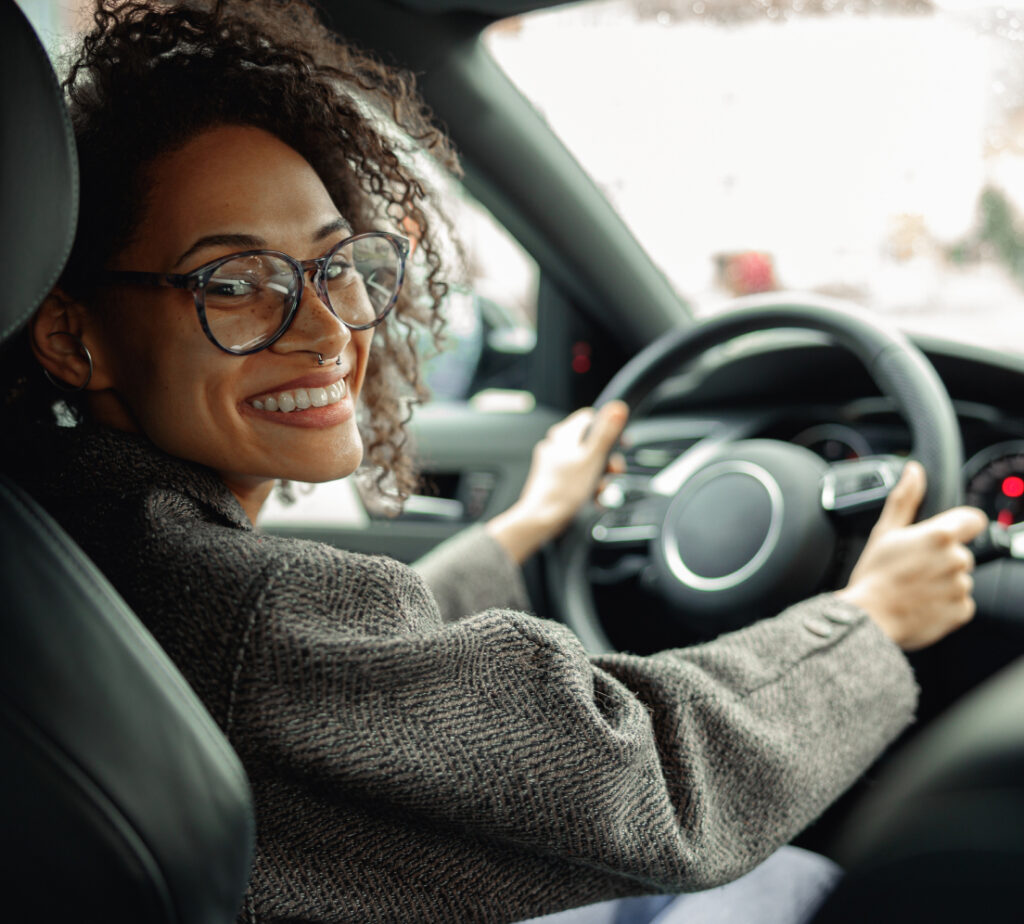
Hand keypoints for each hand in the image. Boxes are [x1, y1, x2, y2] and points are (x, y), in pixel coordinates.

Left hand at [486, 402, 628, 563]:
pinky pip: (578, 478)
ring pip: (587, 463)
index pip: (591, 418)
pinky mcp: (555, 481)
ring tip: (601, 491)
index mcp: (563, 435)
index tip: (622, 443)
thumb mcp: (592, 459)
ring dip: (600, 477)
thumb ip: (606, 433)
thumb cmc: (563, 491)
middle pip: (592, 444)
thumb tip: (617, 407)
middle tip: (614, 473)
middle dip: (607, 460)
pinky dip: (588, 487)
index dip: (609, 429)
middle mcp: (556, 446)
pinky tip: (593, 499)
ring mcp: (554, 464)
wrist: (540, 520)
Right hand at [835, 460, 987, 650]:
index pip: (973, 519)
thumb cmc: (873, 576)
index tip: (943, 535)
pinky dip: (944, 604)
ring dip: (942, 582)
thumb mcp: (884, 532)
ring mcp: (961, 587)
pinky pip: (959, 603)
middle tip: (913, 568)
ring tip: (913, 588)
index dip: (959, 525)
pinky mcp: (962, 611)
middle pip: (960, 552)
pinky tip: (921, 604)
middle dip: (941, 558)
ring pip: (958, 578)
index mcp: (939, 535)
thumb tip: (914, 472)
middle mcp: (956, 559)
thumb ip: (905, 499)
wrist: (868, 619)